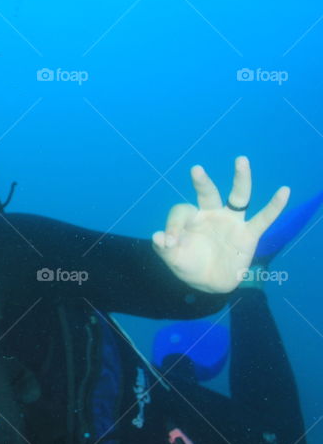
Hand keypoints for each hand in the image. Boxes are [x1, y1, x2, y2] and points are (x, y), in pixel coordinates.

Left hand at [152, 156, 289, 292]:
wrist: (210, 283)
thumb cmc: (190, 265)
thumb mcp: (173, 259)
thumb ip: (164, 249)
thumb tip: (159, 237)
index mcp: (191, 218)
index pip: (181, 211)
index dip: (173, 225)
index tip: (170, 242)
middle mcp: (211, 213)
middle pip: (208, 193)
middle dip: (202, 183)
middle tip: (195, 170)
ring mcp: (231, 221)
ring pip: (238, 197)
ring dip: (240, 179)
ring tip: (241, 160)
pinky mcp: (248, 233)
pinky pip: (264, 218)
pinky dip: (275, 206)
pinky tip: (284, 191)